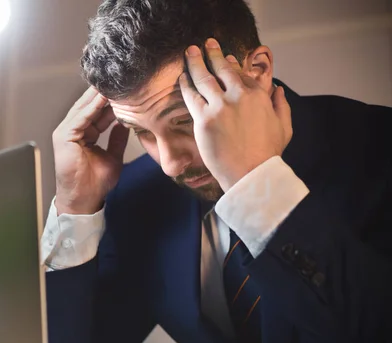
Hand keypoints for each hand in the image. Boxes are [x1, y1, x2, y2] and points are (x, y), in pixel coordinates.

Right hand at [52, 86, 128, 214]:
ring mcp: (66, 132)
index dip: (111, 102)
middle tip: (120, 80)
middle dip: (104, 94)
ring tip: (113, 83)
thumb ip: (117, 139)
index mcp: (84, 134)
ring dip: (99, 96)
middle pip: (89, 106)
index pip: (97, 112)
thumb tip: (126, 124)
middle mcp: (73, 130)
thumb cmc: (95, 183)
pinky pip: (80, 117)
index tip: (126, 91)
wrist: (84, 199)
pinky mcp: (64, 136)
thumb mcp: (113, 156)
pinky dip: (92, 107)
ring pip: (84, 108)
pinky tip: (104, 98)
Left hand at [178, 38, 292, 191]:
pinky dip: (186, 83)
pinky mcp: (205, 119)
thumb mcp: (284, 127)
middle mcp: (239, 96)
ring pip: (204, 77)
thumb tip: (278, 89)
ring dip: (196, 61)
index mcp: (259, 95)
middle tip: (207, 44)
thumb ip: (281, 105)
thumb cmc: (267, 155)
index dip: (232, 63)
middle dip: (213, 53)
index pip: (243, 73)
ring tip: (190, 51)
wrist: (251, 174)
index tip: (226, 56)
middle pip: (223, 68)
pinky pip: (191, 96)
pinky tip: (182, 76)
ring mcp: (220, 106)